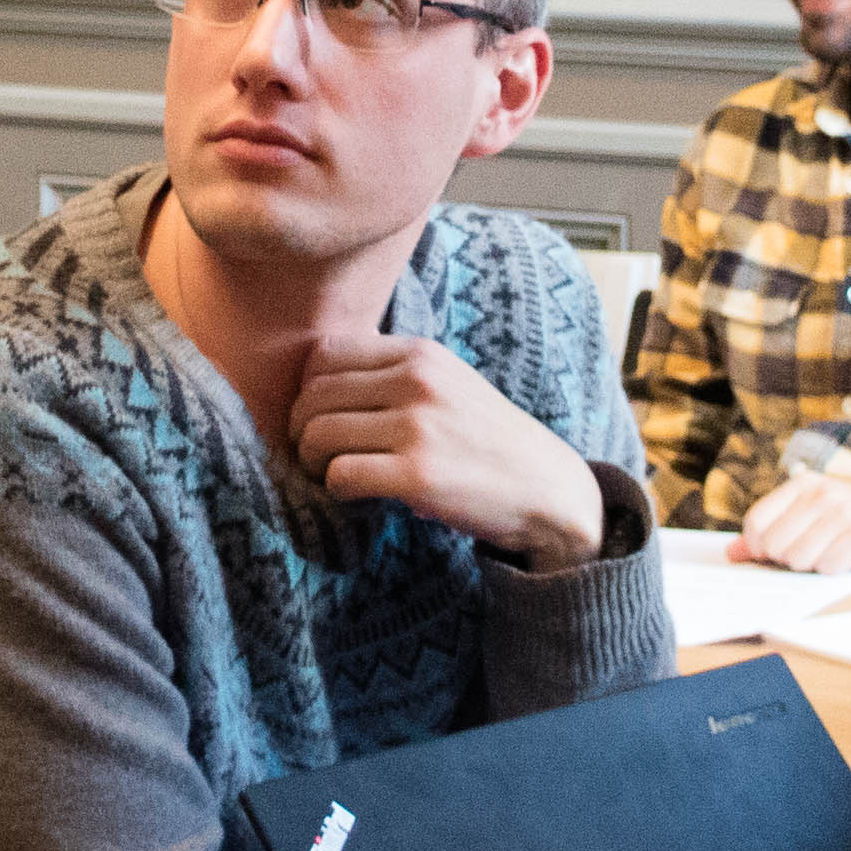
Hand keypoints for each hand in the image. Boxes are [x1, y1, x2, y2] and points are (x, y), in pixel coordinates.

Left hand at [293, 334, 600, 562]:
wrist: (548, 488)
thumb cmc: (488, 442)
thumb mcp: (449, 384)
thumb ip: (395, 374)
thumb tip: (316, 385)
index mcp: (420, 353)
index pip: (324, 355)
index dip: (309, 392)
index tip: (325, 420)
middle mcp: (416, 382)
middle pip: (312, 397)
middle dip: (302, 432)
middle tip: (320, 459)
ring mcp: (418, 427)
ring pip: (317, 436)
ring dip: (314, 464)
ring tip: (337, 478)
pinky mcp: (418, 475)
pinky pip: (339, 476)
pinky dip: (337, 492)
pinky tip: (360, 497)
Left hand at [733, 473, 850, 574]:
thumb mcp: (816, 517)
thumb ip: (772, 533)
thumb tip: (731, 555)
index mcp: (805, 484)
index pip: (755, 524)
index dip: (758, 549)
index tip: (774, 557)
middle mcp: (823, 493)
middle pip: (774, 546)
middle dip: (789, 562)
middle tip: (817, 555)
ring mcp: (845, 512)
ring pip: (799, 560)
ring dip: (815, 567)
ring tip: (836, 554)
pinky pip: (829, 567)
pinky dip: (837, 571)